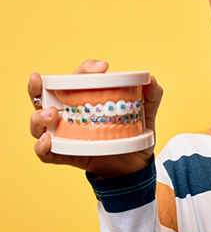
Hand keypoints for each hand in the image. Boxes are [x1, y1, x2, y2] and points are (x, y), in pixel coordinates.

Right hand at [28, 59, 163, 177]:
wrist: (136, 164)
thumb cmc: (134, 133)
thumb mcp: (146, 112)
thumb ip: (151, 96)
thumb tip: (152, 80)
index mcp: (84, 97)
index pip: (76, 77)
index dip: (85, 69)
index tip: (103, 68)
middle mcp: (68, 112)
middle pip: (42, 95)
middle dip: (37, 86)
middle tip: (42, 80)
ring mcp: (64, 134)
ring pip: (38, 124)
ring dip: (39, 117)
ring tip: (51, 113)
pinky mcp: (66, 155)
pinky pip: (46, 153)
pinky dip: (42, 147)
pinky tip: (48, 140)